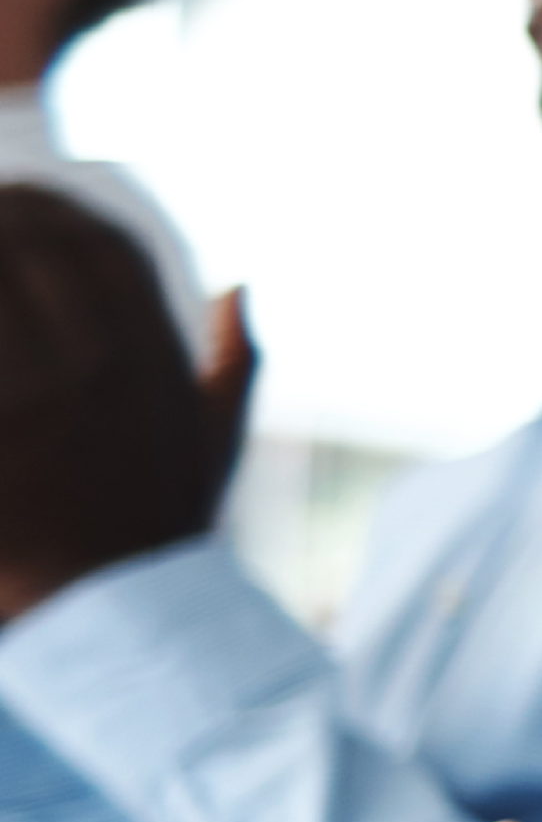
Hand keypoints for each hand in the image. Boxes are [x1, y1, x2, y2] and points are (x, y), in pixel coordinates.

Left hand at [0, 198, 244, 615]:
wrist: (103, 620)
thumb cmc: (154, 537)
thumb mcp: (213, 448)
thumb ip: (236, 364)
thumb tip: (238, 285)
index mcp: (153, 362)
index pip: (106, 247)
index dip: (58, 210)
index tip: (24, 202)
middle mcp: (96, 367)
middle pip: (33, 243)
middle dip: (1, 214)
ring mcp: (30, 396)